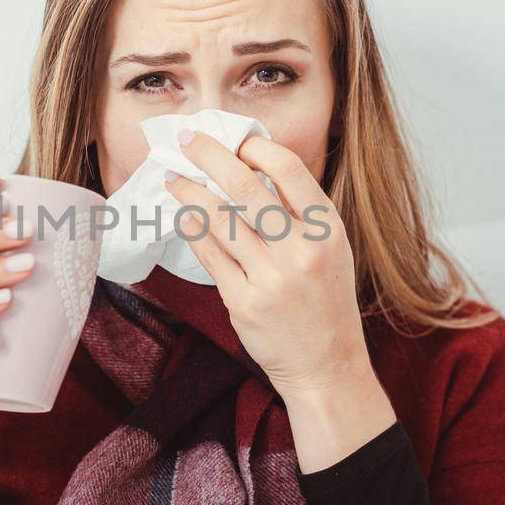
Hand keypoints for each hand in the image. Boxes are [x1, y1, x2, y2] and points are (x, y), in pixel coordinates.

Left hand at [163, 130, 372, 398]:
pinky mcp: (242, 301)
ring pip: (219, 218)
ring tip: (174, 178)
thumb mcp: (331, 249)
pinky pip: (209, 254)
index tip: (234, 140)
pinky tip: (183, 215)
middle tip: (187, 139)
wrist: (326, 365)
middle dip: (209, 155)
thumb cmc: (325, 301)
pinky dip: (192, 228)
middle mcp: (300, 250)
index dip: (255, 147)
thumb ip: (300, 212)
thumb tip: (252, 166)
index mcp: (327, 230)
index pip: (288, 170)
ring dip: (190, 191)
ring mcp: (270, 278)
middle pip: (246, 186)